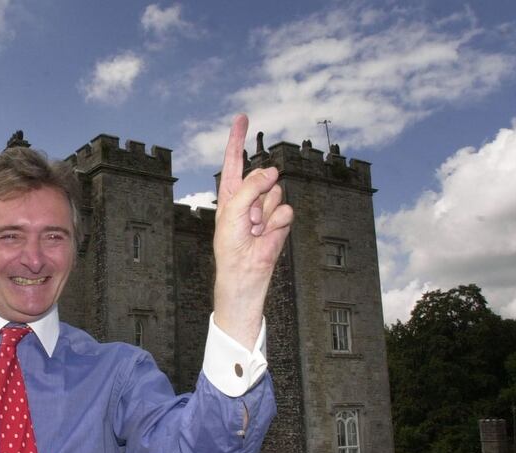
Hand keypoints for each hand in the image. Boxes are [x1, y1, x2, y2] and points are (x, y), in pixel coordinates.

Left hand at [212, 114, 293, 349]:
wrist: (245, 272)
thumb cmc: (230, 245)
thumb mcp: (232, 212)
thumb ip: (250, 187)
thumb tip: (272, 172)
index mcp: (229, 192)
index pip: (233, 159)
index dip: (237, 138)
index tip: (241, 117)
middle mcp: (248, 196)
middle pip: (261, 175)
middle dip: (257, 192)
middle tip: (248, 217)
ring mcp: (265, 207)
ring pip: (276, 192)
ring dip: (266, 211)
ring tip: (255, 229)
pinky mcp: (280, 220)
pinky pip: (286, 209)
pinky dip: (277, 222)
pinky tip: (266, 235)